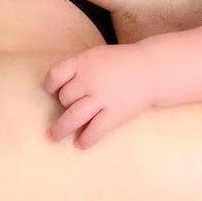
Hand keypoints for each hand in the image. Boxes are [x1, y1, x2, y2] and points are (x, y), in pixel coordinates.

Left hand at [44, 45, 158, 146]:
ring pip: (73, 116)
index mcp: (84, 62)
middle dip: (63, 106)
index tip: (52, 92)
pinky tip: (80, 144)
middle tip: (63, 113)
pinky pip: (95, 130)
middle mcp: (90, 80)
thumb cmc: (121, 63)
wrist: (151, 69)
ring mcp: (102, 97)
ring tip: (54, 136)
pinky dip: (85, 139)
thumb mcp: (97, 56)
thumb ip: (79, 69)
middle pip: (65, 97)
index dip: (50, 85)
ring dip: (61, 128)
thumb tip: (60, 89)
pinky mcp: (114, 113)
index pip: (56, 75)